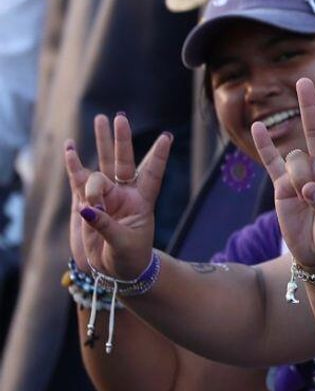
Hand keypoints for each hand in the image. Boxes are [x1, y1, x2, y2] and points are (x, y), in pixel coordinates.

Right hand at [64, 112, 171, 280]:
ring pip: (102, 165)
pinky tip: (70, 147)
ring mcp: (105, 196)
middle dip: (122, 140)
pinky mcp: (86, 203)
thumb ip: (105, 225)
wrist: (114, 271)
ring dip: (101, 143)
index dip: (158, 157)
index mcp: (142, 202)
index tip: (167, 136)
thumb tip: (87, 208)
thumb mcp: (122, 244)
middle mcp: (124, 194)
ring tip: (100, 119)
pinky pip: (78, 180)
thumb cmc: (128, 258)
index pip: (152, 175)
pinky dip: (73, 164)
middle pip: (124, 162)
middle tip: (120, 118)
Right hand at [251, 76, 314, 272]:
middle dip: (310, 106)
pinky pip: (272, 161)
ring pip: (295, 160)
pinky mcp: (283, 186)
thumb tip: (306, 188)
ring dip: (298, 177)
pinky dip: (264, 145)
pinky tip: (257, 127)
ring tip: (302, 198)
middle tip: (304, 81)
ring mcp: (303, 174)